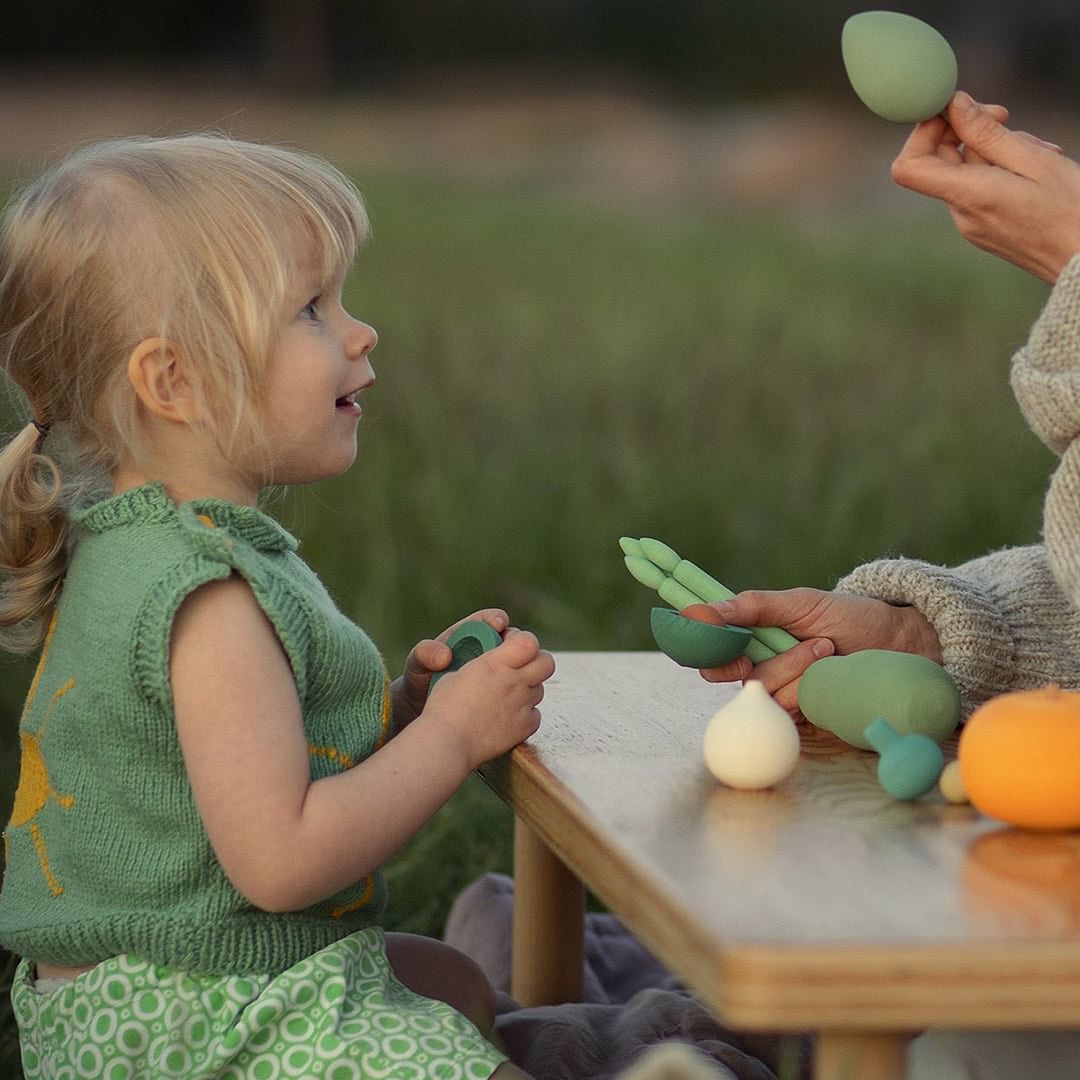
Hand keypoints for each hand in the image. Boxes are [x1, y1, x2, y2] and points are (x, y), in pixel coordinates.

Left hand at [392, 608, 509, 731]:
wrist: (422, 708)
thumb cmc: (421, 678)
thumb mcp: (418, 663)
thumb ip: (426, 653)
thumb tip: (445, 655)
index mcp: (472, 635)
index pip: (493, 620)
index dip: (497, 620)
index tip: (497, 625)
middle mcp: (490, 651)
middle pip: (515, 640)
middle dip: (517, 642)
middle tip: (512, 649)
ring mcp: (499, 673)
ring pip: (521, 665)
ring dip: (521, 669)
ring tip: (512, 677)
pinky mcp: (503, 694)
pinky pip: (518, 689)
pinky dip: (519, 692)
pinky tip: (512, 700)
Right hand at [424, 628, 554, 770]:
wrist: (447, 742)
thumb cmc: (444, 707)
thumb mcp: (457, 672)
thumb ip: (481, 664)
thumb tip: (490, 661)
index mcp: (496, 664)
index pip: (529, 642)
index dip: (524, 640)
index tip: (511, 644)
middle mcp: (515, 682)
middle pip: (546, 662)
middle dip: (537, 661)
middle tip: (521, 666)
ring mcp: (522, 705)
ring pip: (540, 689)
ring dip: (528, 688)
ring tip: (507, 695)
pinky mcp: (525, 727)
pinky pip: (535, 714)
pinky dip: (526, 714)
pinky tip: (507, 716)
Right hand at [698, 588, 941, 715]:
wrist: (898, 642)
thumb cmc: (848, 616)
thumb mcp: (798, 602)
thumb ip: (751, 606)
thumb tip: (700, 612)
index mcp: (753, 640)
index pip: (711, 655)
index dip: (712, 658)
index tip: (736, 656)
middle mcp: (762, 669)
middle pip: (737, 678)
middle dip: (777, 663)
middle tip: (809, 645)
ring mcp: (784, 695)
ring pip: (769, 696)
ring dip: (801, 671)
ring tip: (831, 651)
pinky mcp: (806, 720)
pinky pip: (792, 715)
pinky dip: (813, 693)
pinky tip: (833, 677)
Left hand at [890, 91, 1079, 282]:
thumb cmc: (1069, 209)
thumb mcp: (1032, 159)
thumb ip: (986, 133)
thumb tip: (953, 106)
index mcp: (967, 196)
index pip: (907, 167)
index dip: (922, 134)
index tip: (955, 113)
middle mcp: (961, 214)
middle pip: (938, 162)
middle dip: (967, 131)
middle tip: (1005, 116)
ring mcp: (972, 223)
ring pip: (966, 170)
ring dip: (996, 149)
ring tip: (1039, 150)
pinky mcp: (985, 227)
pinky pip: (981, 187)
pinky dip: (1002, 169)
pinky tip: (1037, 167)